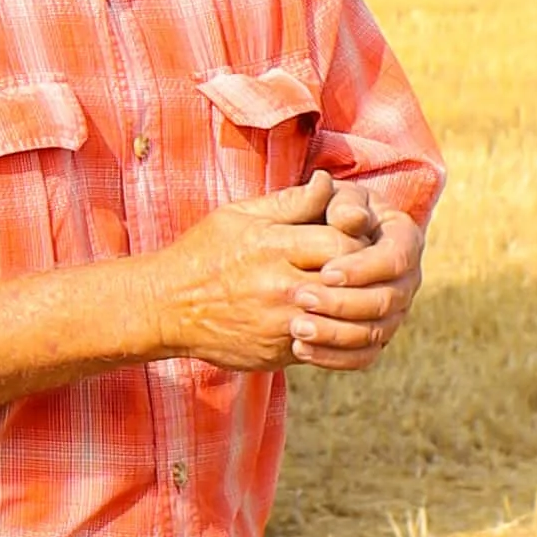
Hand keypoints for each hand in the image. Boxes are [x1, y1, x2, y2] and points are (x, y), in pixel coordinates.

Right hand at [138, 182, 426, 375]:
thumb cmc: (204, 252)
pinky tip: (340, 321)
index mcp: (274, 247)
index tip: (359, 233)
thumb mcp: (241, 216)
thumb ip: (290, 202)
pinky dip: (339, 336)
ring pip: (343, 320)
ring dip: (359, 309)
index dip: (360, 236)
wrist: (166, 307)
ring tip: (361, 295)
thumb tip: (328, 184)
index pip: (343, 240)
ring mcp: (280, 325)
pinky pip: (325, 347)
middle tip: (370, 265)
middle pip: (348, 280)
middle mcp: (280, 287)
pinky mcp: (278, 352)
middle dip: (365, 272)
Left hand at [288, 180, 424, 368]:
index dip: (363, 268)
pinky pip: (363, 356)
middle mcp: (406, 277)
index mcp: (403, 237)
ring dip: (336, 334)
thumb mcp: (329, 199)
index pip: (396, 257)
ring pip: (376, 332)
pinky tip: (299, 350)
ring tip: (296, 328)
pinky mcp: (376, 335)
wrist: (314, 239)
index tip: (325, 272)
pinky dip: (333, 358)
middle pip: (388, 299)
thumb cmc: (324, 210)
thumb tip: (353, 217)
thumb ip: (339, 203)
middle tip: (302, 298)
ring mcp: (395, 310)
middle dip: (344, 303)